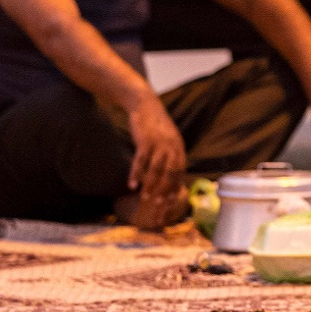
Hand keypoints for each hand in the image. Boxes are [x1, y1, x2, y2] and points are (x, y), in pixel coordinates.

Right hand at [123, 96, 185, 227]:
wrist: (145, 103)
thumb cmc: (155, 126)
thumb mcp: (168, 141)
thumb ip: (170, 158)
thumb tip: (168, 178)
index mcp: (179, 149)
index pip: (179, 174)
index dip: (175, 190)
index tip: (169, 206)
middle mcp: (172, 147)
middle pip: (171, 175)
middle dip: (165, 193)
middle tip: (158, 208)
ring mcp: (159, 143)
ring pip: (156, 170)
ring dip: (151, 186)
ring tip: (145, 199)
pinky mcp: (145, 140)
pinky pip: (140, 160)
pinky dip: (136, 174)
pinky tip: (131, 185)